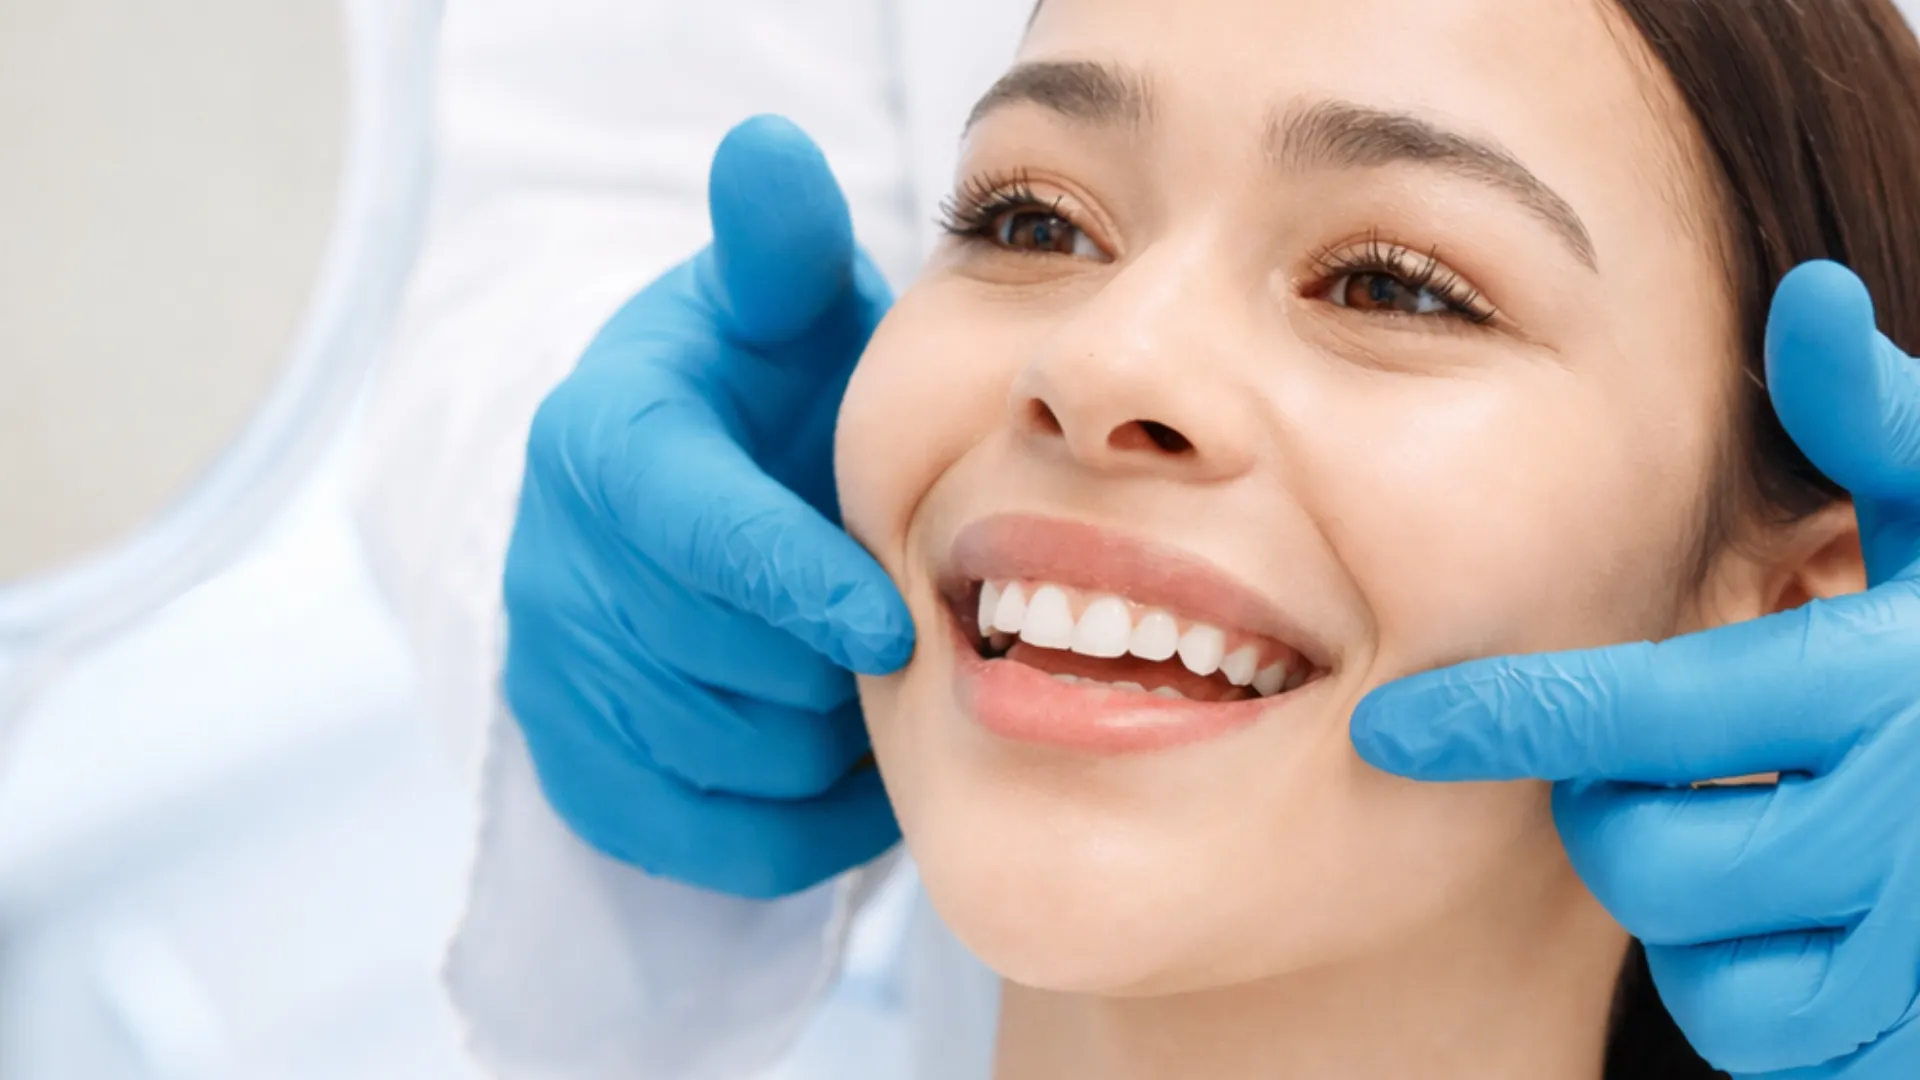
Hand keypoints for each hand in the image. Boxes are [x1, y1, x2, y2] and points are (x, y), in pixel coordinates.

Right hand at [501, 116, 912, 898]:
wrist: (684, 498)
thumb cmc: (761, 394)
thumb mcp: (777, 308)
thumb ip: (779, 245)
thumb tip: (768, 148)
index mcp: (603, 440)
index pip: (688, 529)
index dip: (792, 584)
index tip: (892, 626)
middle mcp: (553, 561)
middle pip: (720, 663)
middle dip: (831, 660)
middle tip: (908, 632)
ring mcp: (553, 674)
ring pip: (724, 759)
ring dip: (826, 737)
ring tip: (870, 681)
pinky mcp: (574, 766)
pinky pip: (707, 839)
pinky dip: (799, 822)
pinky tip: (842, 758)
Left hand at [1351, 262, 1919, 1077]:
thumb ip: (1875, 422)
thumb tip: (1809, 294)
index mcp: (1880, 685)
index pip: (1634, 717)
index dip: (1495, 720)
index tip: (1387, 726)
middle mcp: (1898, 828)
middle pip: (1639, 849)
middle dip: (1613, 802)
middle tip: (1661, 755)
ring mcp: (1907, 949)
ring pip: (1688, 948)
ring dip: (1678, 882)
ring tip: (1737, 811)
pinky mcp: (1898, 1034)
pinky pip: (1751, 1024)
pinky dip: (1737, 968)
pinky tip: (1781, 901)